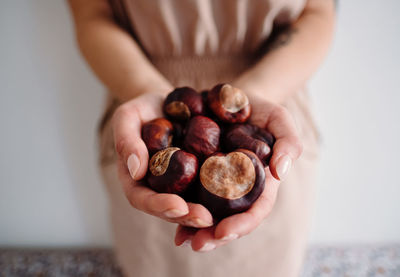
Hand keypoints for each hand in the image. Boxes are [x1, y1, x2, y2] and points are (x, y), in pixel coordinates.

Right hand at [112, 92, 213, 227]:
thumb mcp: (128, 117)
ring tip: (221, 215)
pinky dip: (220, 194)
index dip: (159, 206)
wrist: (167, 102)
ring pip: (190, 205)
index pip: (142, 199)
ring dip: (204, 212)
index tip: (178, 207)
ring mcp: (180, 184)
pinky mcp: (200, 175)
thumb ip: (126, 141)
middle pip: (169, 209)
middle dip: (187, 216)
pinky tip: (234, 194)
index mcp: (136, 179)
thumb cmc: (142, 109)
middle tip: (206, 219)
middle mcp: (159, 187)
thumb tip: (137, 171)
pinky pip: (209, 188)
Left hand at [175, 94, 302, 250]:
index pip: (256, 210)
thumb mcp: (278, 118)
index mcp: (259, 183)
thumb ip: (289, 142)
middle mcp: (236, 189)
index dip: (243, 224)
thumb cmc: (258, 109)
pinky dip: (177, 205)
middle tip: (197, 243)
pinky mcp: (194, 173)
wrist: (228, 96)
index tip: (223, 231)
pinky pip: (186, 192)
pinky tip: (165, 211)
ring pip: (206, 212)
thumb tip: (280, 172)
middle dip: (214, 235)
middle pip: (229, 219)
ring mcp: (214, 183)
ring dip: (193, 228)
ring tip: (181, 239)